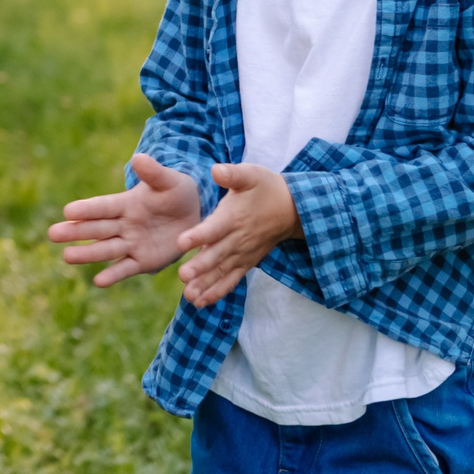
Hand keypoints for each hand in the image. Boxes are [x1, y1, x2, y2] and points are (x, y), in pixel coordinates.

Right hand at [46, 153, 201, 286]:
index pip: (103, 207)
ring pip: (105, 249)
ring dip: (87, 254)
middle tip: (53, 234)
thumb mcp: (169, 181)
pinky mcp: (143, 261)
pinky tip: (98, 282)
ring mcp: (131, 244)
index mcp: (126, 203)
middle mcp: (123, 224)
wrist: (193, 217)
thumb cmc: (177, 194)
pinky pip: (126, 268)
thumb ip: (153, 173)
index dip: (87, 209)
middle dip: (75, 231)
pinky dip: (113, 275)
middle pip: (96, 229)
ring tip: (67, 257)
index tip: (68, 211)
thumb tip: (138, 157)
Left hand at [174, 162, 298, 307]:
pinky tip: (201, 303)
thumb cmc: (266, 187)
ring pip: (222, 271)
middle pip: (217, 254)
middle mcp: (238, 238)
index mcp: (234, 216)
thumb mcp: (251, 174)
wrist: (292, 208)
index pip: (214, 228)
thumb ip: (233, 174)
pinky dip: (218, 292)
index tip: (181, 242)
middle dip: (200, 266)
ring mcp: (242, 253)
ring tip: (190, 297)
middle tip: (183, 276)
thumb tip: (216, 170)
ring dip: (206, 284)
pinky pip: (232, 280)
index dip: (198, 235)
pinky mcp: (245, 263)